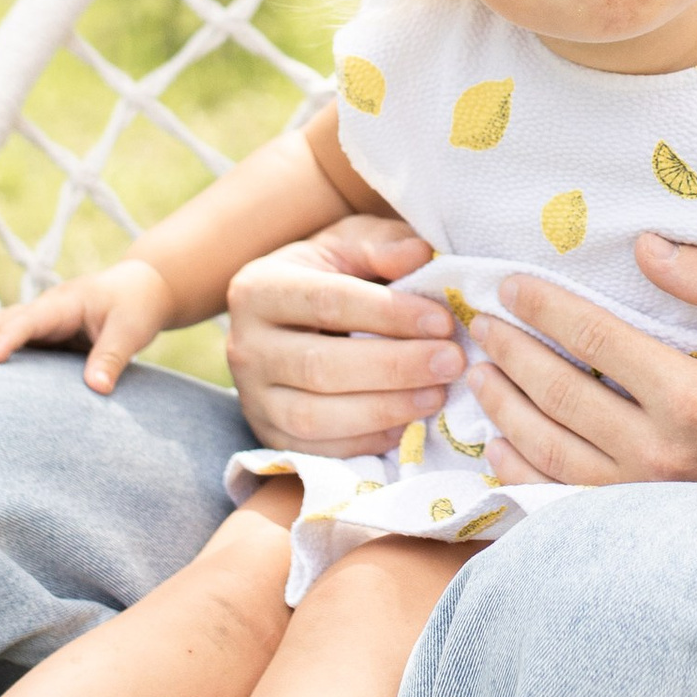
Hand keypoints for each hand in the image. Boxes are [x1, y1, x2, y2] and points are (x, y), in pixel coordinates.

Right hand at [0, 257, 170, 392]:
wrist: (141, 289)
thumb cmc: (136, 306)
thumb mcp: (131, 330)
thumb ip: (112, 357)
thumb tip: (97, 390)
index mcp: (63, 303)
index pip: (30, 320)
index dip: (10, 338)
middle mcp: (44, 308)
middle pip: (2, 320)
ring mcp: (39, 320)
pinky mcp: (40, 334)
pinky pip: (6, 337)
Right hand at [223, 215, 466, 451]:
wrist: (281, 323)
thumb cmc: (323, 277)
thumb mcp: (346, 246)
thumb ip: (381, 245)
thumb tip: (419, 254)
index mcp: (259, 289)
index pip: (327, 302)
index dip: (388, 314)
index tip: (443, 321)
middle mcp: (244, 346)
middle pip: (320, 367)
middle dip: (394, 367)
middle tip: (451, 361)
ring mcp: (253, 398)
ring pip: (314, 417)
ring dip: (384, 409)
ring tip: (437, 395)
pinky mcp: (270, 436)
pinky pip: (319, 450)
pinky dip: (368, 441)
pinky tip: (410, 424)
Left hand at [463, 237, 696, 502]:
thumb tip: (645, 248)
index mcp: (692, 397)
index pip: (595, 340)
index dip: (545, 308)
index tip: (510, 286)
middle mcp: (660, 452)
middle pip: (559, 395)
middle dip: (511, 355)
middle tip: (479, 325)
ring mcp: (645, 494)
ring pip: (550, 450)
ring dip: (504, 409)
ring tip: (478, 374)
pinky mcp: (640, 518)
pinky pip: (563, 497)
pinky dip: (521, 471)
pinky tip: (496, 446)